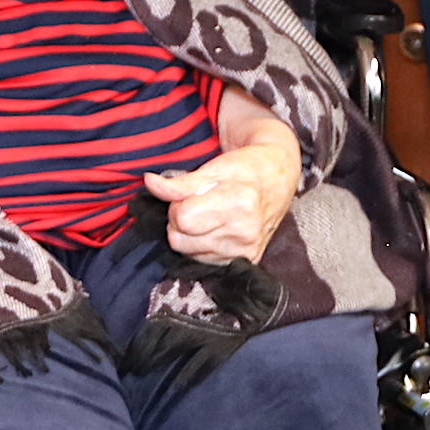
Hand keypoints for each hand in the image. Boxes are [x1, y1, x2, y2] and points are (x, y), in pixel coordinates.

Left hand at [144, 88, 299, 263]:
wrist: (279, 178)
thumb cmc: (246, 167)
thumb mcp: (215, 167)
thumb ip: (181, 182)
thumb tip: (150, 182)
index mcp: (240, 204)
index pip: (182, 219)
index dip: (178, 204)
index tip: (190, 194)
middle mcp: (245, 233)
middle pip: (180, 241)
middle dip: (181, 221)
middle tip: (199, 204)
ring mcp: (246, 252)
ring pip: (189, 254)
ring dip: (191, 235)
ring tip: (209, 215)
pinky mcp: (246, 262)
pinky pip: (204, 262)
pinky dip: (203, 245)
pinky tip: (217, 229)